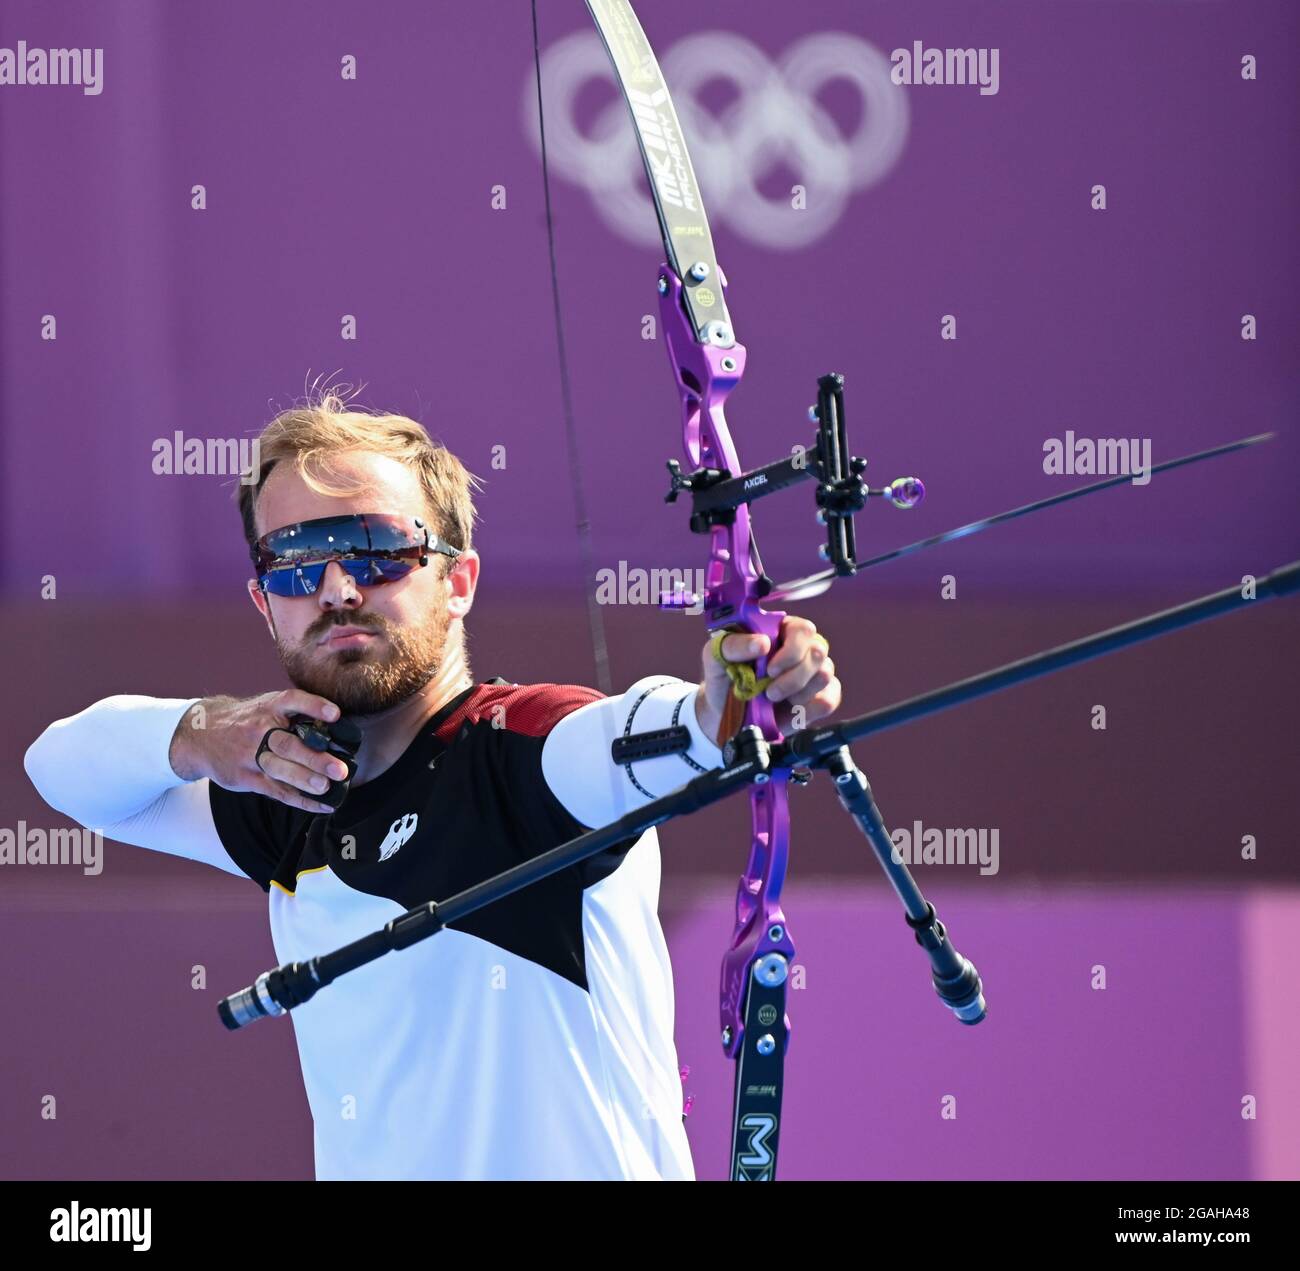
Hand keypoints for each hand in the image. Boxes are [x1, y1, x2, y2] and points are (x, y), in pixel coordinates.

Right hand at [169, 690, 350, 812]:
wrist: (200, 736)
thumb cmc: (247, 721)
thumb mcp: (265, 708)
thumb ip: (295, 716)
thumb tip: (337, 730)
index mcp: (268, 707)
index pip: (292, 701)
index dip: (314, 706)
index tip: (335, 714)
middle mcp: (259, 730)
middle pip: (287, 745)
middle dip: (315, 758)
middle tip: (340, 768)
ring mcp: (249, 756)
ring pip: (279, 770)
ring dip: (305, 781)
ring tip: (328, 788)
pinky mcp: (245, 778)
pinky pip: (275, 791)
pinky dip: (301, 800)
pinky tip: (323, 805)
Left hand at [696, 615, 839, 746]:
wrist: (724, 714)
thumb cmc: (723, 677)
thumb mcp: (716, 656)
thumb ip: (734, 644)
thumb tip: (762, 643)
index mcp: (781, 631)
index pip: (803, 630)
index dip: (791, 650)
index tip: (769, 669)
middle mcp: (802, 648)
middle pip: (818, 652)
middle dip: (793, 677)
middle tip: (769, 692)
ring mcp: (813, 673)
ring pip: (825, 675)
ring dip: (797, 693)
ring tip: (774, 699)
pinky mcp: (820, 698)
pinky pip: (828, 700)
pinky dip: (807, 710)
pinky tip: (789, 709)